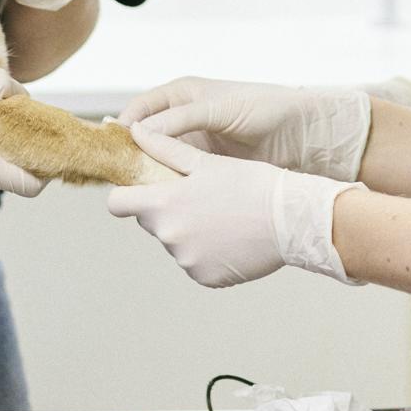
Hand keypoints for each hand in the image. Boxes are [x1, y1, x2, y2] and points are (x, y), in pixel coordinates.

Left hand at [107, 127, 358, 286]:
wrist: (292, 220)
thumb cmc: (252, 184)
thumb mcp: (206, 162)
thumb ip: (165, 149)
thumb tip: (136, 132)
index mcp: (164, 204)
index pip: (118, 203)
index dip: (126, 194)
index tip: (142, 188)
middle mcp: (170, 237)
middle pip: (150, 221)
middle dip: (166, 208)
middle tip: (200, 196)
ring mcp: (186, 261)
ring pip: (174, 241)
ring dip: (189, 230)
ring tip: (223, 215)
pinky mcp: (204, 277)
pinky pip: (194, 262)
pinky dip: (206, 251)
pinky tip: (231, 237)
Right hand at [122, 77, 370, 179]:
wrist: (305, 134)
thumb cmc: (267, 108)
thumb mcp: (220, 109)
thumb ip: (181, 119)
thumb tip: (138, 132)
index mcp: (182, 95)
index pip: (140, 111)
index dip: (123, 128)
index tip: (111, 149)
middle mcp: (183, 119)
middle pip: (144, 140)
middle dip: (131, 156)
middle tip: (119, 176)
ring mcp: (194, 146)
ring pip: (159, 163)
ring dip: (149, 176)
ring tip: (138, 192)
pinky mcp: (206, 169)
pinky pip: (179, 179)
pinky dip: (169, 188)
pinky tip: (163, 201)